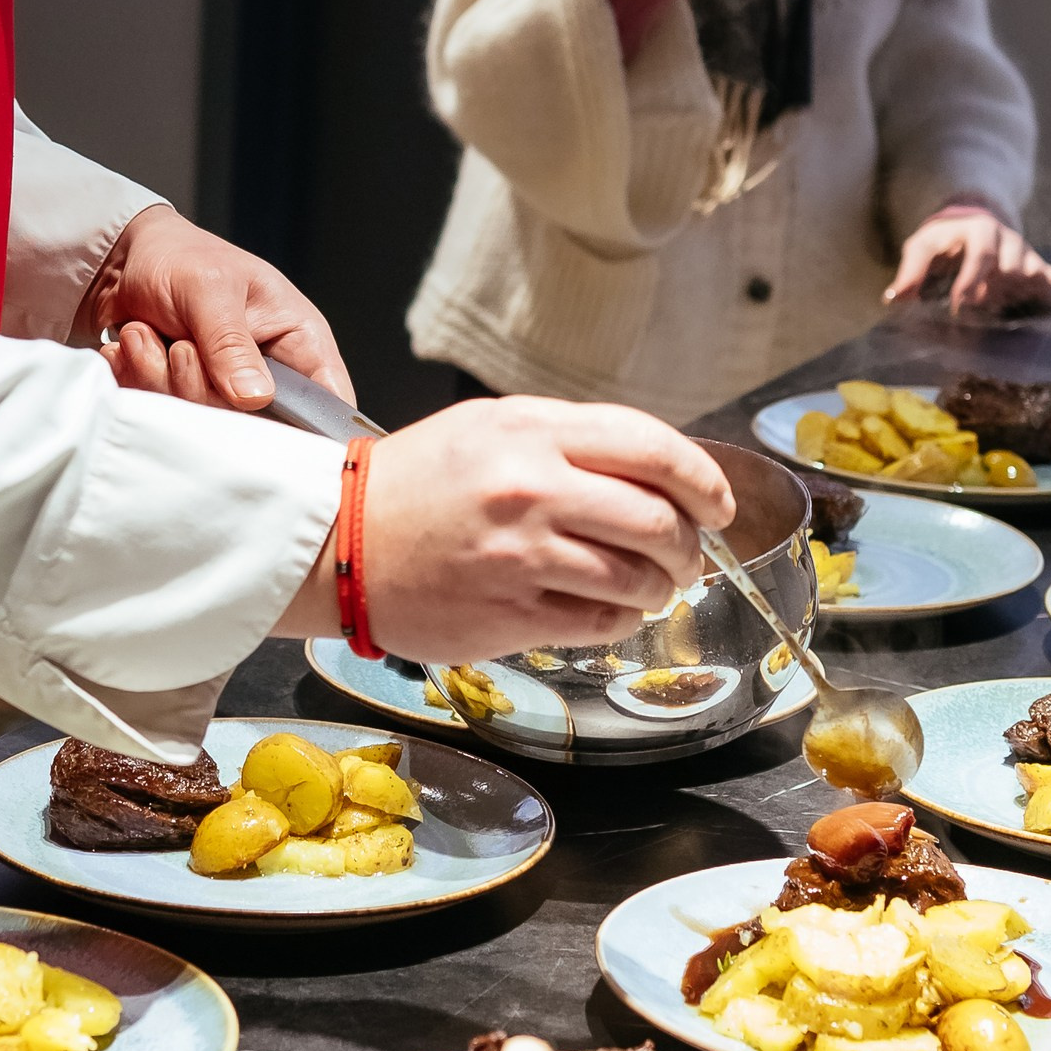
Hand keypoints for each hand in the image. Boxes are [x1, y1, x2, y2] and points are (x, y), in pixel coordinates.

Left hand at [83, 203, 354, 411]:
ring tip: (147, 333)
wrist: (122, 257)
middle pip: (255, 425)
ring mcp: (226, 389)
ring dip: (161, 376)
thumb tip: (255, 398)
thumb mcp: (209, 289)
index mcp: (299, 340)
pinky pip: (165, 415)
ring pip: (204, 422)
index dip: (312, 428)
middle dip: (201, 388)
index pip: (330, 402)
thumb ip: (231, 343)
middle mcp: (269, 372)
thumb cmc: (180, 256)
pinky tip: (135, 343)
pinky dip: (140, 378)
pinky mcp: (186, 398)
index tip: (261, 417)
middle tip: (178, 347)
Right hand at [276, 398, 732, 658]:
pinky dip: (621, 620)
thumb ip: (571, 440)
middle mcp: (529, 490)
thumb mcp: (490, 427)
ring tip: (652, 586)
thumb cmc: (413, 485)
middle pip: (658, 520)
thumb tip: (656, 471)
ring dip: (661, 588)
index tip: (715, 502)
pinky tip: (610, 610)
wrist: (335, 541)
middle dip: (690, 545)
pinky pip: (598, 623)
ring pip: (636, 578)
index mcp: (530, 432)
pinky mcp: (508, 615)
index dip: (701, 479)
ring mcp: (520, 557)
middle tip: (686, 554)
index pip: (651, 448)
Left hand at [883, 200, 1050, 317]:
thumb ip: (910, 271)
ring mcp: (1026, 252)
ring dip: (1013, 294)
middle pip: (1010, 268)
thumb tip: (894, 298)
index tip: (959, 308)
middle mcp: (1007, 238)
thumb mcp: (922, 247)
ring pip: (1031, 275)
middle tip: (976, 306)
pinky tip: (1037, 300)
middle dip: (992, 291)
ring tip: (993, 303)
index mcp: (978, 229)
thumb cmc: (943, 240)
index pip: (980, 255)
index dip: (971, 282)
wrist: (972, 221)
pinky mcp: (1039, 265)